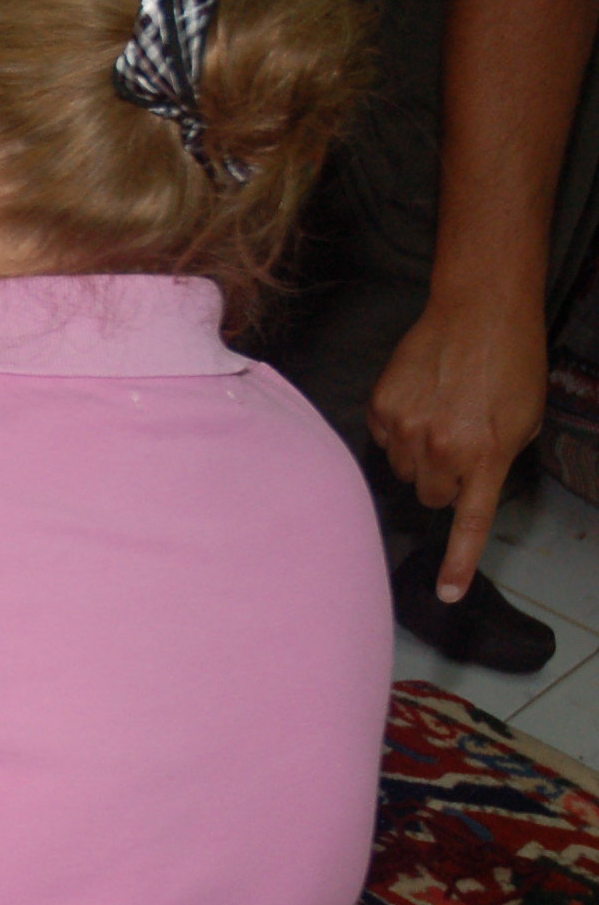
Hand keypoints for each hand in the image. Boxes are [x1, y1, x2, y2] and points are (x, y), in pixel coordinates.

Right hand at [368, 292, 546, 601]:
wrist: (479, 310)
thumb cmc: (510, 361)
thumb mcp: (524, 419)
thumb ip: (497, 459)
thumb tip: (469, 481)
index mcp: (485, 455)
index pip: (469, 521)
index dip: (458, 562)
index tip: (447, 595)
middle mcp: (440, 448)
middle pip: (432, 494)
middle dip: (444, 479)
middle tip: (460, 446)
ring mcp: (404, 428)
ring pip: (405, 468)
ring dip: (419, 454)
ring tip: (439, 414)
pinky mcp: (380, 406)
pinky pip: (383, 438)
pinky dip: (398, 428)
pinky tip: (419, 401)